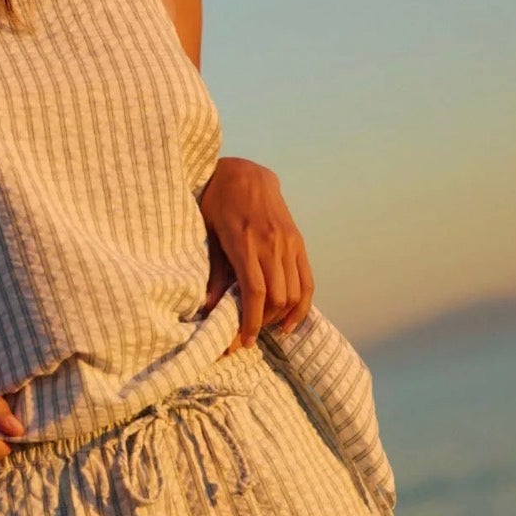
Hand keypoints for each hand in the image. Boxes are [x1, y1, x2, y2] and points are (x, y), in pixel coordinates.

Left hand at [199, 159, 314, 348]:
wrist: (245, 172)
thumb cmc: (218, 200)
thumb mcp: (207, 231)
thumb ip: (214, 269)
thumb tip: (210, 307)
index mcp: (245, 242)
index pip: (255, 292)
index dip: (249, 322)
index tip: (240, 342)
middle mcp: (272, 244)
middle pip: (277, 298)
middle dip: (261, 324)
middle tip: (243, 337)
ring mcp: (289, 243)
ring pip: (294, 293)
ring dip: (279, 317)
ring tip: (262, 327)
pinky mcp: (298, 242)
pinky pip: (307, 280)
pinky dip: (302, 305)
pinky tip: (290, 321)